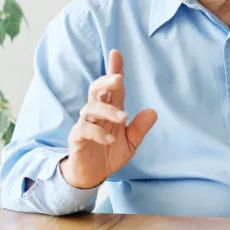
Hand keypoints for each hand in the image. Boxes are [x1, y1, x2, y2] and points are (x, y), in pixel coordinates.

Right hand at [59, 50, 157, 189]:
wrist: (92, 176)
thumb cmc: (109, 154)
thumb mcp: (131, 143)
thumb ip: (140, 128)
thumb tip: (153, 112)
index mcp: (110, 111)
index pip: (113, 88)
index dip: (114, 69)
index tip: (116, 53)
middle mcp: (96, 114)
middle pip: (96, 90)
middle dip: (106, 81)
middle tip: (118, 78)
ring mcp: (85, 124)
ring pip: (90, 108)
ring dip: (107, 110)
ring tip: (123, 118)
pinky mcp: (77, 138)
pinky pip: (84, 129)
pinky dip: (98, 132)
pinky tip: (110, 138)